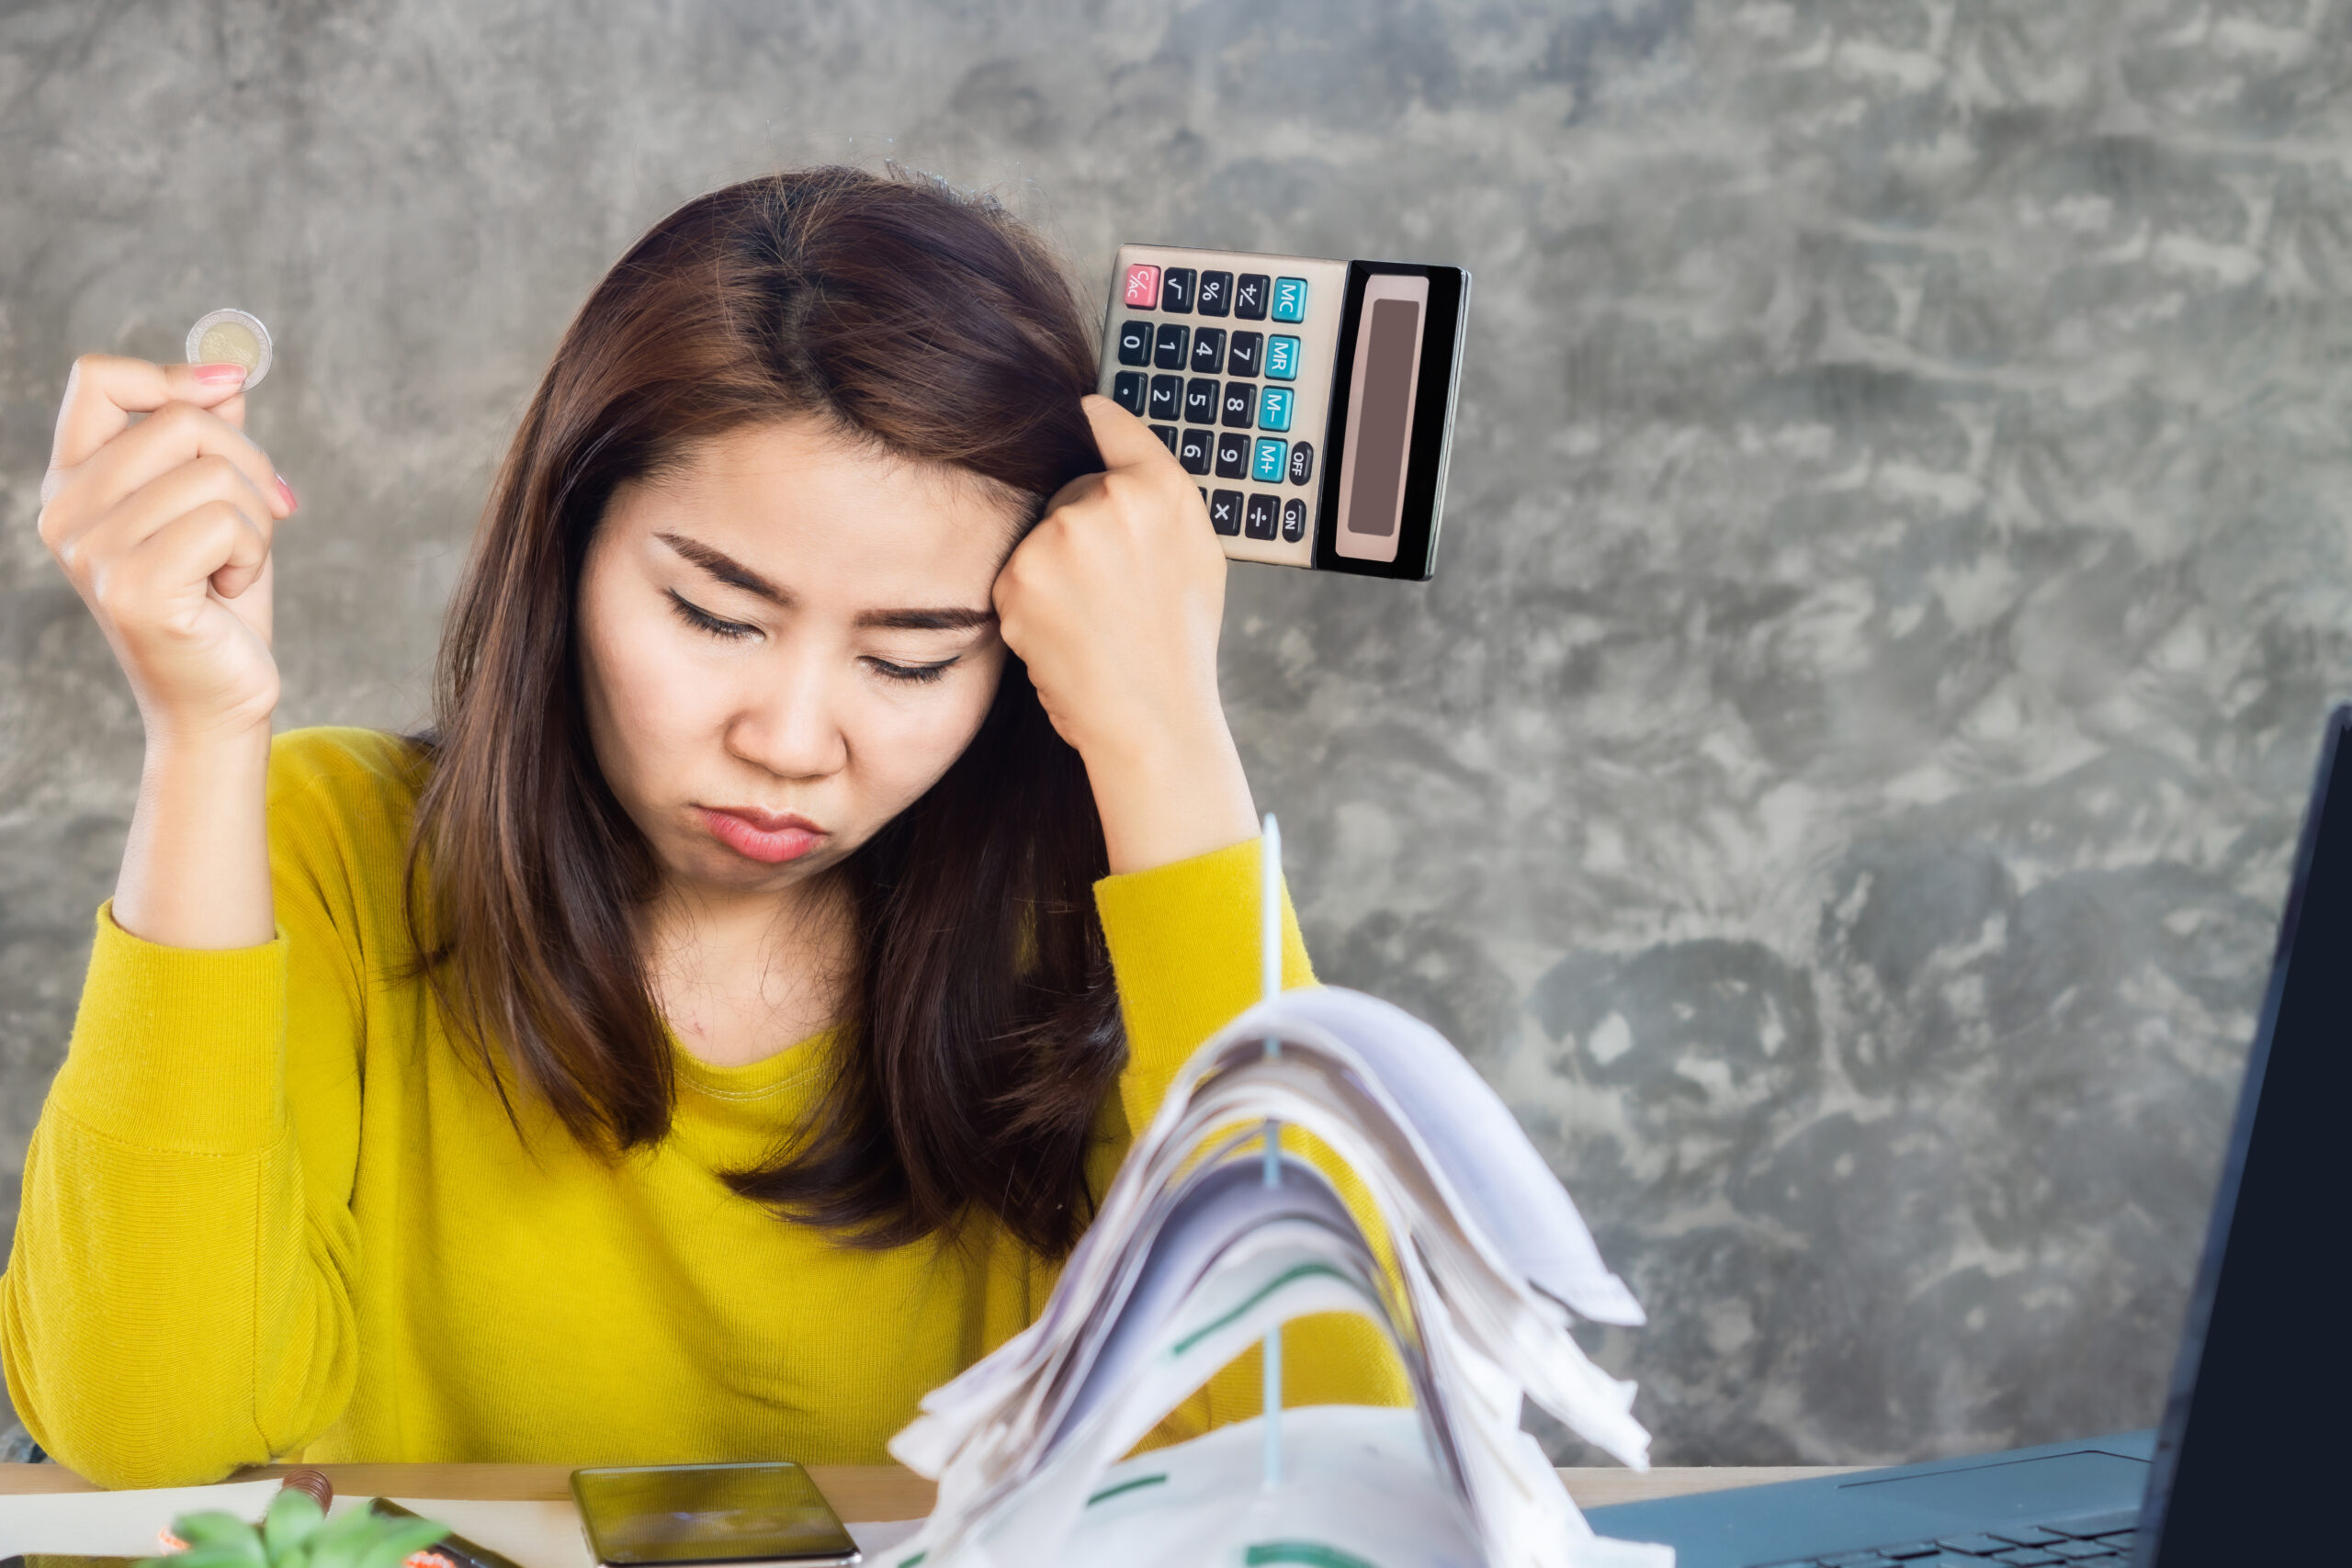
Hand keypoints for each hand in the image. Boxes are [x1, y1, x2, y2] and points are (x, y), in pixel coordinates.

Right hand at [36, 355, 297, 741]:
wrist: (218, 701)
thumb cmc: (219, 603)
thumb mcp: (217, 507)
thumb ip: (209, 442)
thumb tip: (226, 377)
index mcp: (72, 483)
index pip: (97, 380)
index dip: (174, 374)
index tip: (230, 387)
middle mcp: (65, 513)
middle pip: (180, 421)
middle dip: (250, 463)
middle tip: (267, 515)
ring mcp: (92, 552)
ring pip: (214, 473)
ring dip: (257, 520)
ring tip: (237, 565)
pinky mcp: (133, 589)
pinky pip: (226, 523)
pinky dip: (255, 554)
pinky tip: (231, 591)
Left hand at [993, 395, 1256, 872]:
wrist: (1152, 718)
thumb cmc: (1178, 643)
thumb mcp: (1198, 554)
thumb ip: (1159, 497)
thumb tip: (1113, 448)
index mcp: (1161, 488)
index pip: (1105, 421)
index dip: (1087, 423)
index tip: (1073, 417)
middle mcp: (1109, 500)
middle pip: (1068, 490)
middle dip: (1076, 530)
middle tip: (1109, 589)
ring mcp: (1059, 537)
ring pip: (1038, 536)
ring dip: (1051, 570)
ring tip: (1091, 618)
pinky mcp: (1020, 576)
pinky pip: (1015, 575)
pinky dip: (1029, 604)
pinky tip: (1065, 634)